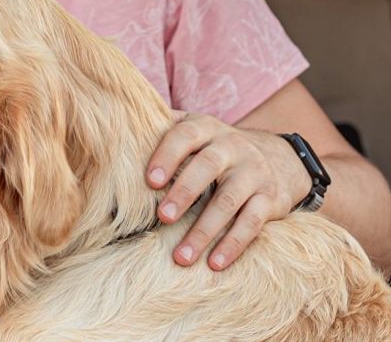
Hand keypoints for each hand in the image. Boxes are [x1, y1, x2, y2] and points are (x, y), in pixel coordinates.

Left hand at [145, 112, 311, 270]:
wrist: (280, 158)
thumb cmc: (217, 149)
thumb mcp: (196, 131)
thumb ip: (161, 128)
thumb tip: (110, 126)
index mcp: (207, 128)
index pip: (185, 135)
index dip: (167, 155)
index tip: (150, 182)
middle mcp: (232, 146)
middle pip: (208, 166)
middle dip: (185, 192)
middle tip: (163, 218)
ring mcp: (253, 173)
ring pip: (229, 201)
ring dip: (204, 231)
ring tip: (181, 257)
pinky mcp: (270, 199)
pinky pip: (252, 223)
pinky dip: (233, 245)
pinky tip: (215, 264)